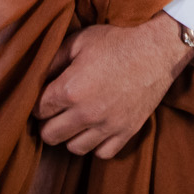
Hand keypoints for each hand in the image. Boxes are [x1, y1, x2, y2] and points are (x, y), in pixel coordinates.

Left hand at [35, 13, 193, 157]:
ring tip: (76, 120)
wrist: (157, 49)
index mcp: (70, 89)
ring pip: (74, 148)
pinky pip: (101, 153)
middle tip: (56, 111)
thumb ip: (52, 60)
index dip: (38, 102)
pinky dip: (96, 144)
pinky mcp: (126, 132)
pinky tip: (96, 127)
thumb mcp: (79, 40)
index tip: (45, 97)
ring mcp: (108, 125)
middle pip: (50, 135)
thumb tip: (36, 78)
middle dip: (48, 123)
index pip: (38, 110)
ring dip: (71, 135)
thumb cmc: (117, 41)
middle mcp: (86, 113)